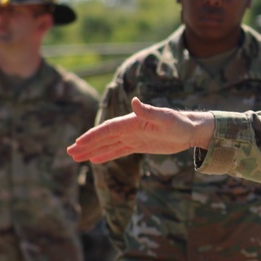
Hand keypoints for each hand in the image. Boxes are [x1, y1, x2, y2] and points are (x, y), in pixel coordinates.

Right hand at [68, 97, 214, 163]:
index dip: (93, 135)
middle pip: (104, 137)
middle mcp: (130, 128)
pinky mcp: (139, 145)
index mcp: (133, 121)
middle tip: (69, 152)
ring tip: (76, 157)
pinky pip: (119, 151)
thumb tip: (135, 101)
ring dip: (93, 150)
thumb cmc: (180, 123)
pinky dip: (106, 155)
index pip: (108, 129)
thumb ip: (149, 111)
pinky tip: (95, 160)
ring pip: (109, 145)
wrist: (191, 130)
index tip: (79, 142)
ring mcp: (134, 136)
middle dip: (87, 144)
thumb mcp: (166, 118)